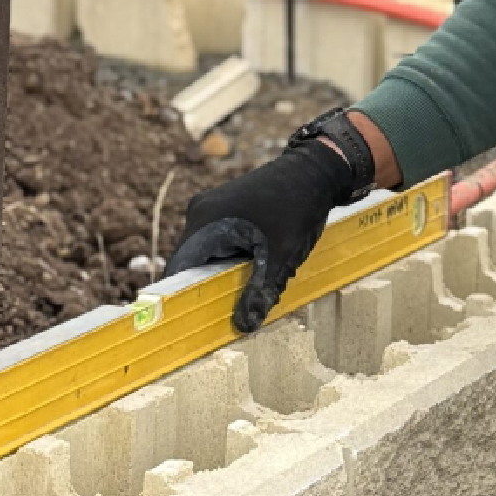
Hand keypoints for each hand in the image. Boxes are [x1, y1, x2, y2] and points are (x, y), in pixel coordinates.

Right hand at [164, 138, 355, 332]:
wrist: (315, 168)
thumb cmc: (297, 206)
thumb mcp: (281, 254)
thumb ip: (261, 290)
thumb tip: (244, 326)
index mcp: (205, 221)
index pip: (179, 268)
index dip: (181, 297)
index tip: (190, 322)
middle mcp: (200, 213)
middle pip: (193, 263)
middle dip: (210, 288)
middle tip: (229, 313)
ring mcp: (211, 209)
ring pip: (208, 254)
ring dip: (224, 274)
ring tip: (249, 288)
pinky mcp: (224, 209)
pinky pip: (219, 243)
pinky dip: (233, 260)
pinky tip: (256, 268)